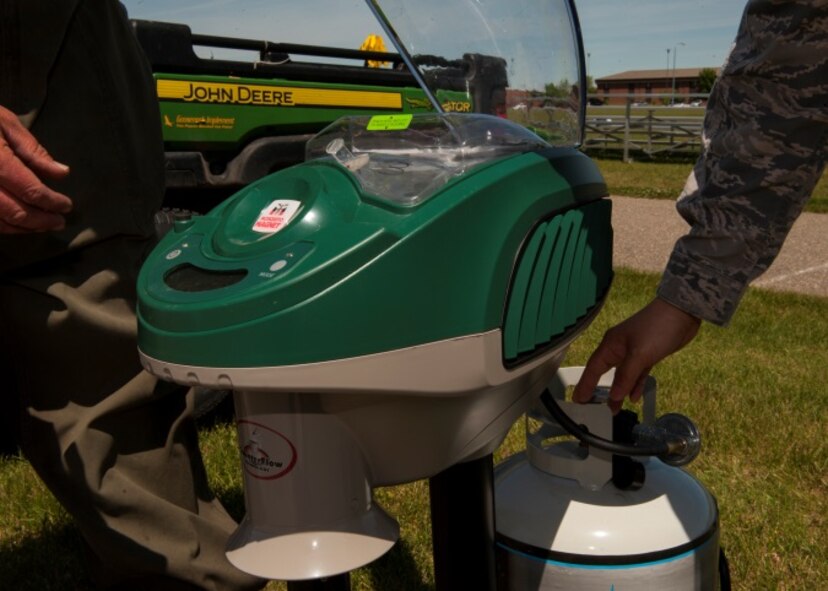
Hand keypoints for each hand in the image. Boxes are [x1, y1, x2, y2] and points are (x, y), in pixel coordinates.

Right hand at [0, 105, 71, 232]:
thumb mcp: (5, 122)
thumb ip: (32, 150)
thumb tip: (62, 173)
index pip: (30, 190)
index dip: (52, 202)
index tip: (66, 206)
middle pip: (15, 212)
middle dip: (41, 221)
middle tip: (59, 222)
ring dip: (23, 228)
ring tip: (42, 225)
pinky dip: (3, 226)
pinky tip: (17, 224)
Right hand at [573, 297, 700, 412]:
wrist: (682, 312)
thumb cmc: (657, 328)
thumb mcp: (639, 354)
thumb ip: (625, 376)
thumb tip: (614, 395)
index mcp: (611, 345)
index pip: (593, 368)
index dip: (585, 385)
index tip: (578, 401)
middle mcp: (619, 349)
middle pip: (605, 373)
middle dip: (599, 390)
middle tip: (593, 408)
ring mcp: (634, 352)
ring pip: (622, 376)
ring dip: (618, 391)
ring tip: (613, 409)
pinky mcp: (648, 354)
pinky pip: (637, 374)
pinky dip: (635, 384)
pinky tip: (633, 396)